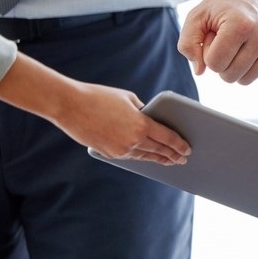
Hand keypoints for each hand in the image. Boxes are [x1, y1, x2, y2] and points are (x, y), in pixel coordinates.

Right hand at [56, 83, 190, 165]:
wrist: (69, 105)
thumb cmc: (99, 96)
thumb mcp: (128, 98)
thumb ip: (143, 111)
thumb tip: (153, 121)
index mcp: (141, 123)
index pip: (167, 137)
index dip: (180, 145)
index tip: (188, 149)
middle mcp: (133, 139)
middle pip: (159, 150)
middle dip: (173, 155)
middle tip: (183, 159)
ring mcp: (120, 149)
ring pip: (145, 156)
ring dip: (159, 159)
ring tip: (170, 161)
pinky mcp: (109, 153)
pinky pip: (131, 156)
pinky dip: (142, 157)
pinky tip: (149, 157)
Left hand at [177, 0, 257, 84]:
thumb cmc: (223, 4)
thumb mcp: (197, 15)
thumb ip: (187, 43)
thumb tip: (200, 71)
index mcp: (240, 25)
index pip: (215, 64)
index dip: (208, 53)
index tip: (214, 37)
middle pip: (230, 75)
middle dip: (222, 62)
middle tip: (226, 41)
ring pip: (246, 80)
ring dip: (236, 66)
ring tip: (238, 45)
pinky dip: (251, 65)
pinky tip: (250, 47)